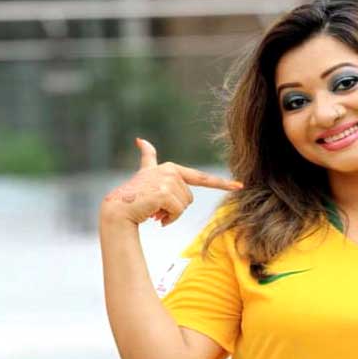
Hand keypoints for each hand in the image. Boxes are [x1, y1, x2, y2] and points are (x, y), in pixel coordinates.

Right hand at [101, 138, 242, 225]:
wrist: (117, 208)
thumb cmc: (134, 195)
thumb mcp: (145, 173)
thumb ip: (148, 157)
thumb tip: (140, 139)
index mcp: (171, 168)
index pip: (201, 178)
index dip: (221, 183)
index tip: (240, 186)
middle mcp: (171, 171)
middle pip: (190, 199)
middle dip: (176, 209)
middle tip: (157, 208)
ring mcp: (167, 181)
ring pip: (184, 206)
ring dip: (170, 214)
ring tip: (154, 210)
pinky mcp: (164, 192)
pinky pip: (177, 212)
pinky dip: (167, 219)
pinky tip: (153, 215)